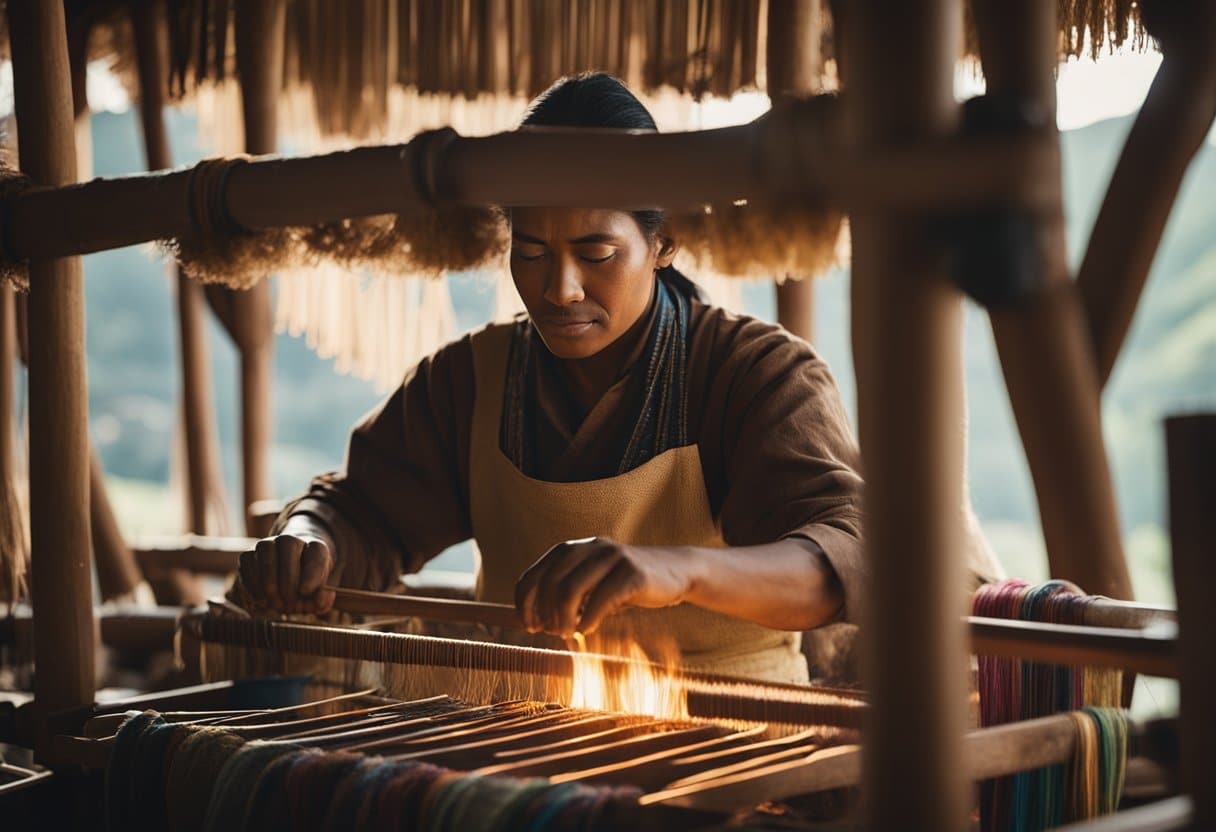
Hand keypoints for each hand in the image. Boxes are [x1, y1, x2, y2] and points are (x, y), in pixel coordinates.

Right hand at [237, 534, 335, 614]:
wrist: (287, 573)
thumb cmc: (306, 584)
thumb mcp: (320, 592)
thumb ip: (323, 598)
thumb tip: (319, 603)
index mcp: (315, 547)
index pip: (317, 553)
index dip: (312, 573)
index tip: (305, 591)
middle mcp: (290, 540)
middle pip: (289, 552)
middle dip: (288, 585)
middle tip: (290, 606)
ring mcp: (267, 545)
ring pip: (267, 561)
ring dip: (271, 588)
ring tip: (277, 606)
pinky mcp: (248, 554)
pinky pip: (248, 567)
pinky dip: (254, 587)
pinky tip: (262, 600)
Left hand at [514, 538, 693, 636]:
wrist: (674, 573)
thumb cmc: (624, 585)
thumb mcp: (590, 586)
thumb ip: (563, 597)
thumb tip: (527, 621)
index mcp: (571, 549)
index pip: (533, 576)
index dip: (525, 604)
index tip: (529, 626)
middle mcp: (588, 548)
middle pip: (550, 584)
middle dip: (545, 614)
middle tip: (552, 633)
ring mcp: (611, 557)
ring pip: (571, 590)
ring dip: (564, 619)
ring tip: (569, 633)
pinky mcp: (632, 572)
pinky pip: (601, 599)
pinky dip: (589, 620)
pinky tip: (589, 629)